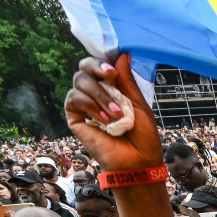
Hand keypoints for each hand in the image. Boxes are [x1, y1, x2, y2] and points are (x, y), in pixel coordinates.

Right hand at [64, 53, 161, 170]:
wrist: (138, 163)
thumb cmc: (143, 137)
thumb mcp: (138, 104)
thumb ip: (127, 80)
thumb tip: (121, 53)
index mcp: (113, 88)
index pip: (100, 64)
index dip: (103, 59)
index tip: (114, 64)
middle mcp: (96, 93)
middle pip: (85, 66)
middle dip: (97, 67)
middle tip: (111, 75)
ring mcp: (84, 105)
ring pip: (79, 80)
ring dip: (99, 94)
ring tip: (116, 114)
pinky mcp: (74, 117)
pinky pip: (73, 98)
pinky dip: (89, 104)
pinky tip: (103, 119)